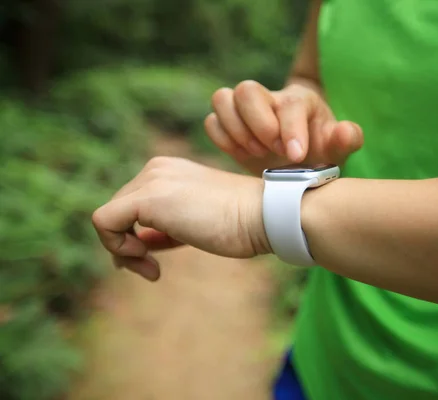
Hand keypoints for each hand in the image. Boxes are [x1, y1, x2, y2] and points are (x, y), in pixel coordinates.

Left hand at [91, 156, 268, 280]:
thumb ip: (164, 228)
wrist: (263, 215)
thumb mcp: (195, 222)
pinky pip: (105, 222)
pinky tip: (145, 261)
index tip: (156, 259)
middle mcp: (156, 168)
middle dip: (128, 246)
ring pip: (108, 219)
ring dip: (123, 250)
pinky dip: (117, 247)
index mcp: (169, 171)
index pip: (132, 206)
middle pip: (117, 213)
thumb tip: (136, 245)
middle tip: (151, 270)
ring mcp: (151, 180)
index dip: (136, 237)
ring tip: (150, 269)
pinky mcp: (148, 198)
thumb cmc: (240, 223)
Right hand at [204, 79, 362, 171]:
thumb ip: (346, 139)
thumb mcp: (339, 150)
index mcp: (300, 100)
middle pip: (246, 89)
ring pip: (222, 98)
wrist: (302, 162)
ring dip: (236, 130)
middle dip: (258, 124)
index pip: (289, 104)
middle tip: (272, 151)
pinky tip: (242, 155)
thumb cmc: (321, 152)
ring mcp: (245, 110)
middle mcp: (270, 99)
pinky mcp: (228, 125)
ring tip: (257, 153)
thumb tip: (344, 132)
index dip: (291, 129)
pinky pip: (211, 122)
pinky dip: (223, 139)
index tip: (295, 155)